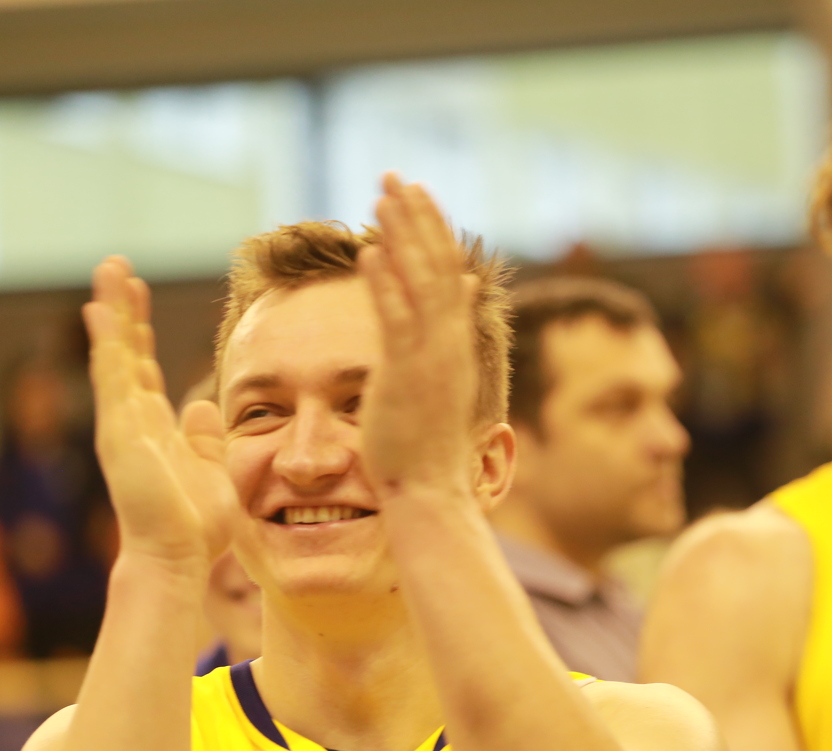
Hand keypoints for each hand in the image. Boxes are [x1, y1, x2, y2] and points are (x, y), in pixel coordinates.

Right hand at [85, 256, 233, 570]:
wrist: (177, 560)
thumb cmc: (195, 526)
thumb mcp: (211, 469)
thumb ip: (204, 437)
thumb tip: (200, 403)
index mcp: (153, 429)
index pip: (142, 366)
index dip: (139, 330)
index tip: (137, 292)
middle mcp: (131, 421)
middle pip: (123, 351)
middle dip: (120, 308)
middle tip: (116, 265)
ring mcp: (121, 426)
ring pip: (113, 355)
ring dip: (111, 311)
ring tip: (108, 268)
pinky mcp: (119, 434)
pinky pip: (112, 378)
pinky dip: (107, 343)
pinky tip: (100, 310)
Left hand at [357, 174, 482, 498]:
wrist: (429, 492)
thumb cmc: (426, 444)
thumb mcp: (441, 378)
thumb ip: (448, 330)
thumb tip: (460, 287)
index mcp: (454, 343)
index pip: (446, 272)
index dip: (432, 230)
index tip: (415, 194)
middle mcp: (448, 344)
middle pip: (437, 266)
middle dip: (416, 218)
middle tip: (396, 177)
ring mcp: (430, 360)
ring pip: (420, 284)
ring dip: (401, 237)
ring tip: (383, 196)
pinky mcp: (406, 378)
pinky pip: (396, 324)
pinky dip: (385, 287)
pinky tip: (370, 254)